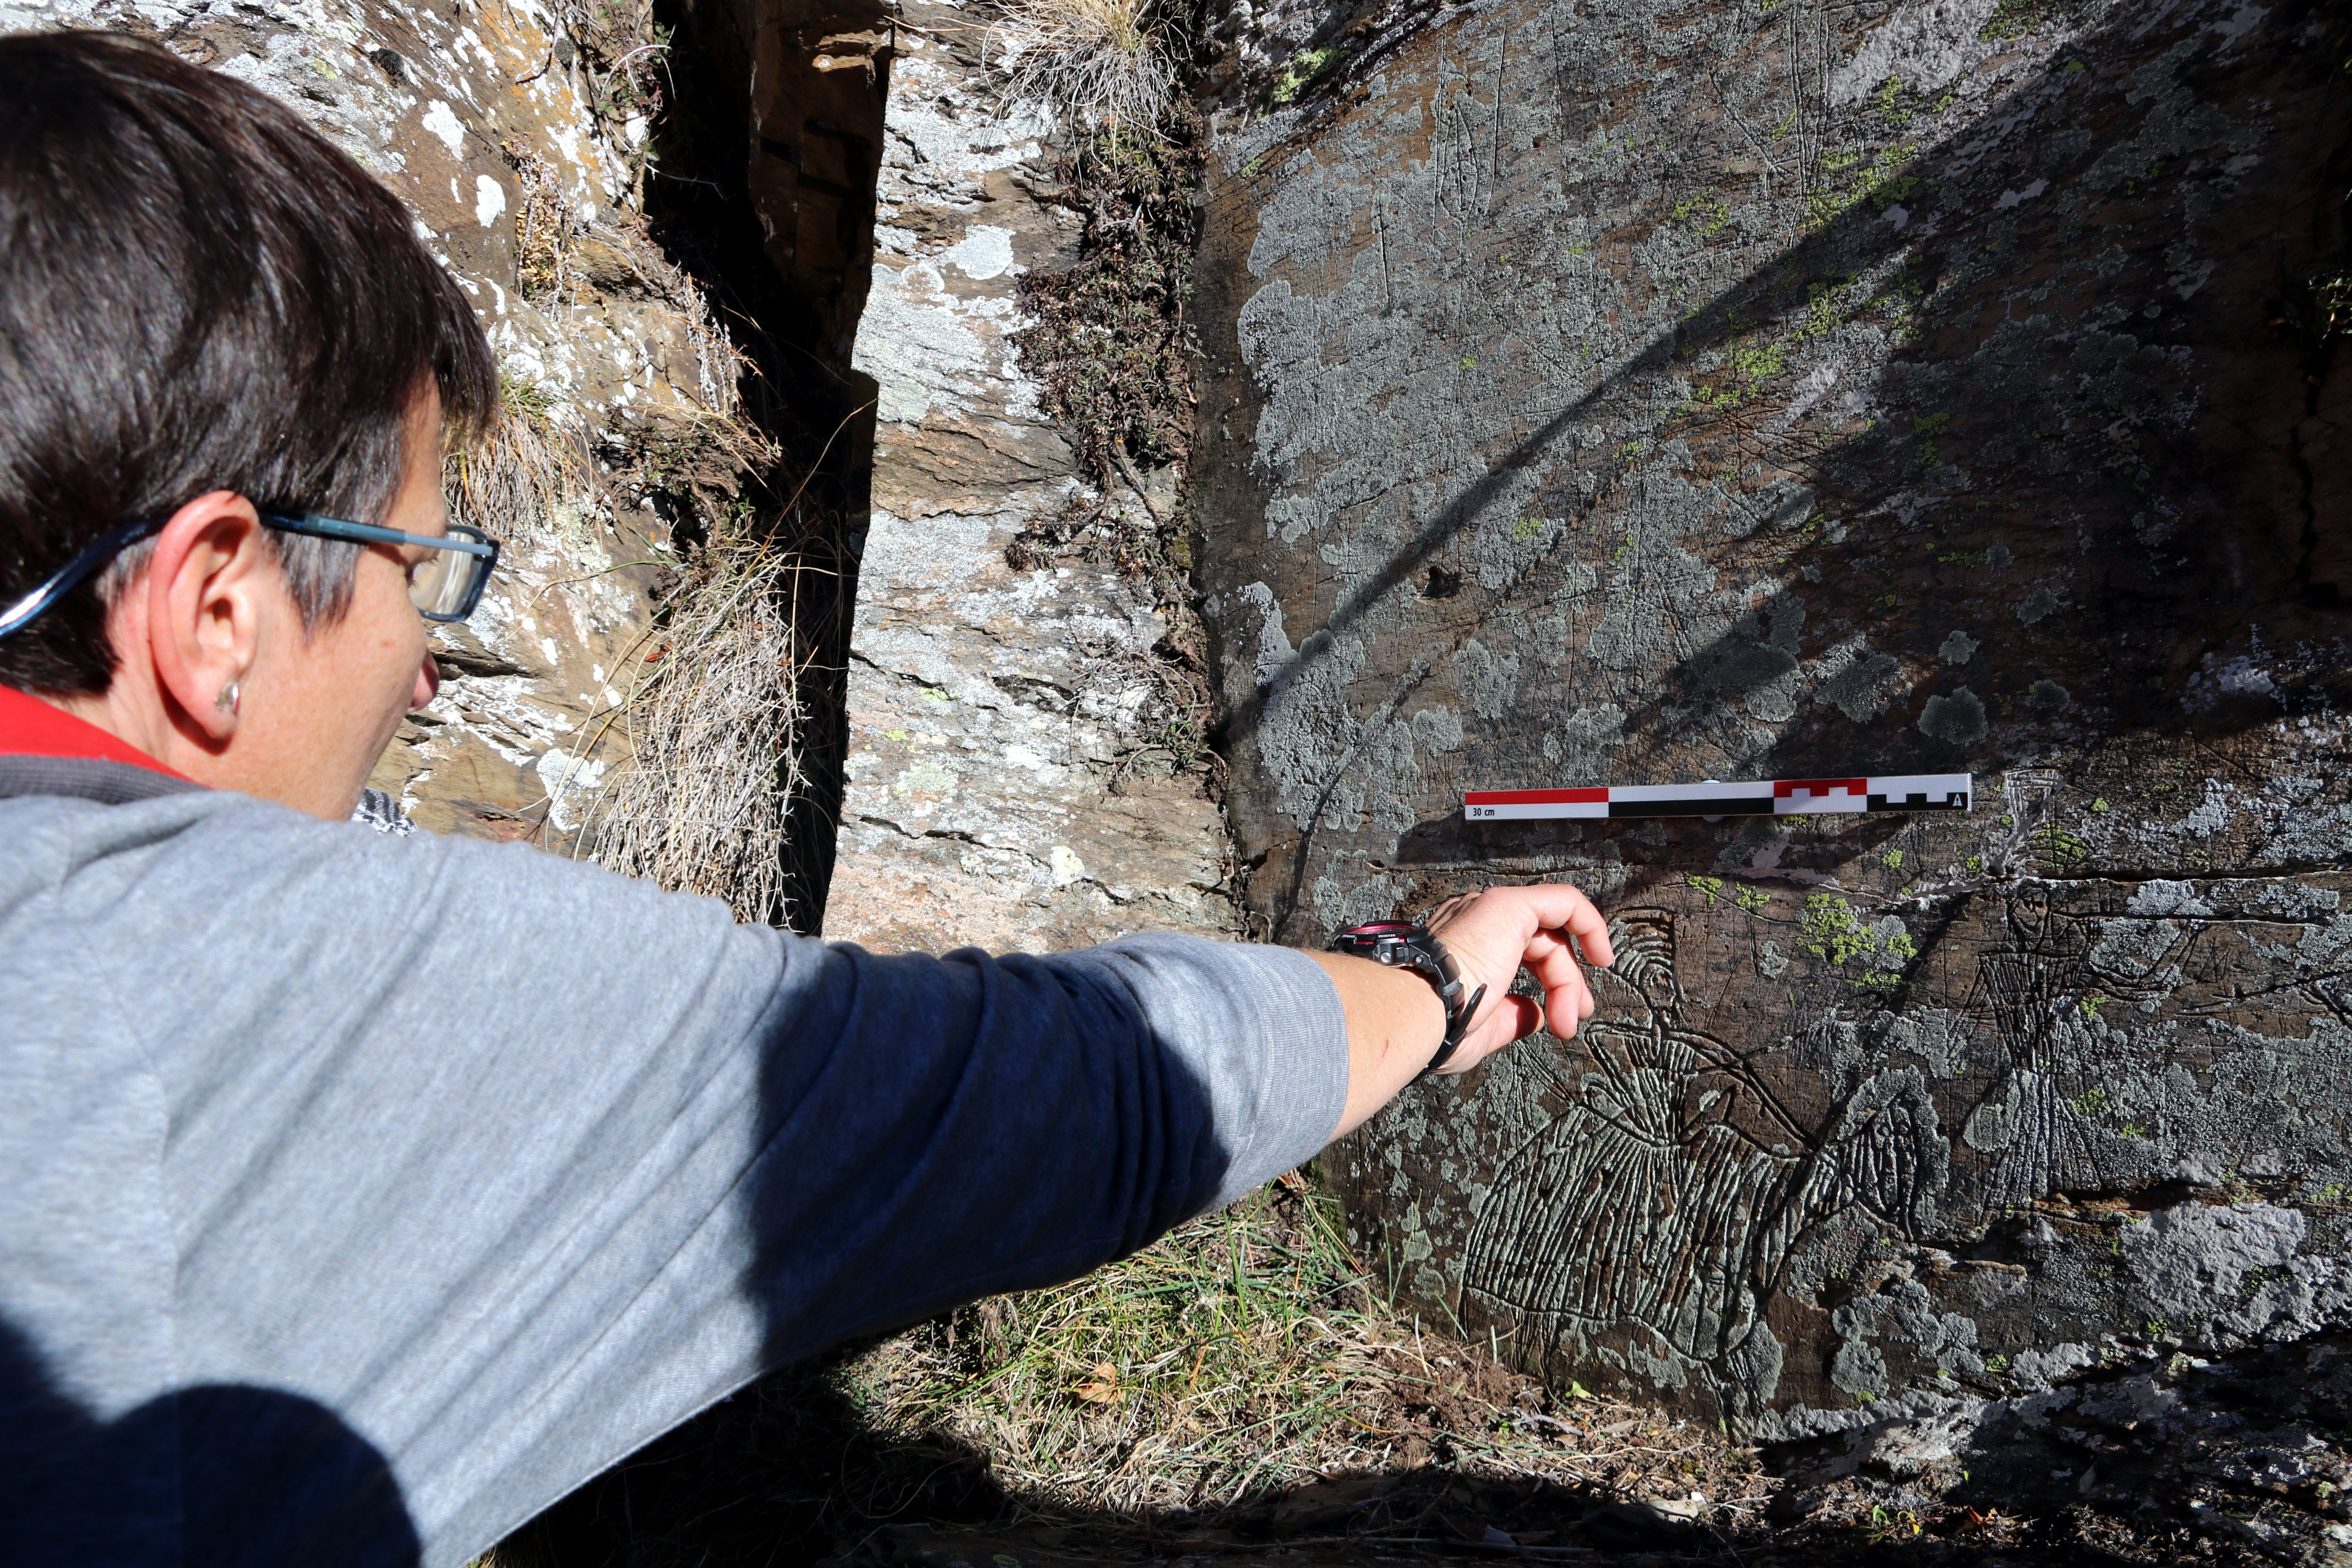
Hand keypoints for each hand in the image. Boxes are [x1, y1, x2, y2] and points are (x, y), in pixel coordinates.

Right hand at [1422, 883, 1614, 1074]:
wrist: (1413, 1011)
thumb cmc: (1434, 1025)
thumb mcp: (1483, 1027)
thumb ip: (1512, 1017)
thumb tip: (1536, 1016)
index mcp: (1464, 945)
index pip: (1520, 954)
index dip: (1550, 986)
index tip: (1560, 1020)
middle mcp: (1475, 921)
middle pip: (1540, 944)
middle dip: (1566, 983)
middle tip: (1574, 1019)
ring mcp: (1490, 910)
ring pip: (1551, 934)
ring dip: (1569, 978)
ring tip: (1572, 1015)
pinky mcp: (1509, 905)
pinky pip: (1564, 902)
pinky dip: (1589, 924)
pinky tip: (1600, 955)